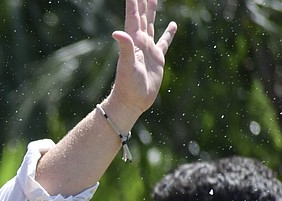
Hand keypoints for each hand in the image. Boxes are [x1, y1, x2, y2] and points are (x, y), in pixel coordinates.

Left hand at [110, 0, 177, 115]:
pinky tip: (172, 25)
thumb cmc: (127, 86)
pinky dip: (168, 33)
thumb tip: (116, 32)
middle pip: (142, 17)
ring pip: (151, 25)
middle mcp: (140, 43)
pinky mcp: (157, 59)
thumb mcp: (127, 66)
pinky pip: (164, 42)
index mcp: (133, 42)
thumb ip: (124, 48)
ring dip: (151, 12)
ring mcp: (149, 50)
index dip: (134, 3)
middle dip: (142, 3)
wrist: (132, 102)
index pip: (133, 17)